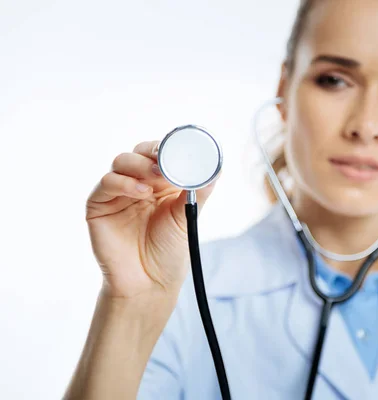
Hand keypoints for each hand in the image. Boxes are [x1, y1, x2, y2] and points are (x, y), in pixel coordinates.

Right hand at [86, 140, 216, 298]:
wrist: (149, 282)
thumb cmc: (169, 251)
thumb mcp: (188, 217)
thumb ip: (197, 191)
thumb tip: (216, 167)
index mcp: (162, 184)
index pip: (162, 153)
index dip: (169, 146)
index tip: (181, 147)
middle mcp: (139, 184)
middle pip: (140, 152)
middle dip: (154, 152)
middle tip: (166, 160)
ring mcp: (118, 193)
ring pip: (122, 161)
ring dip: (139, 164)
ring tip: (155, 178)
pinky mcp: (99, 205)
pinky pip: (107, 183)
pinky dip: (123, 182)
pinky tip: (141, 192)